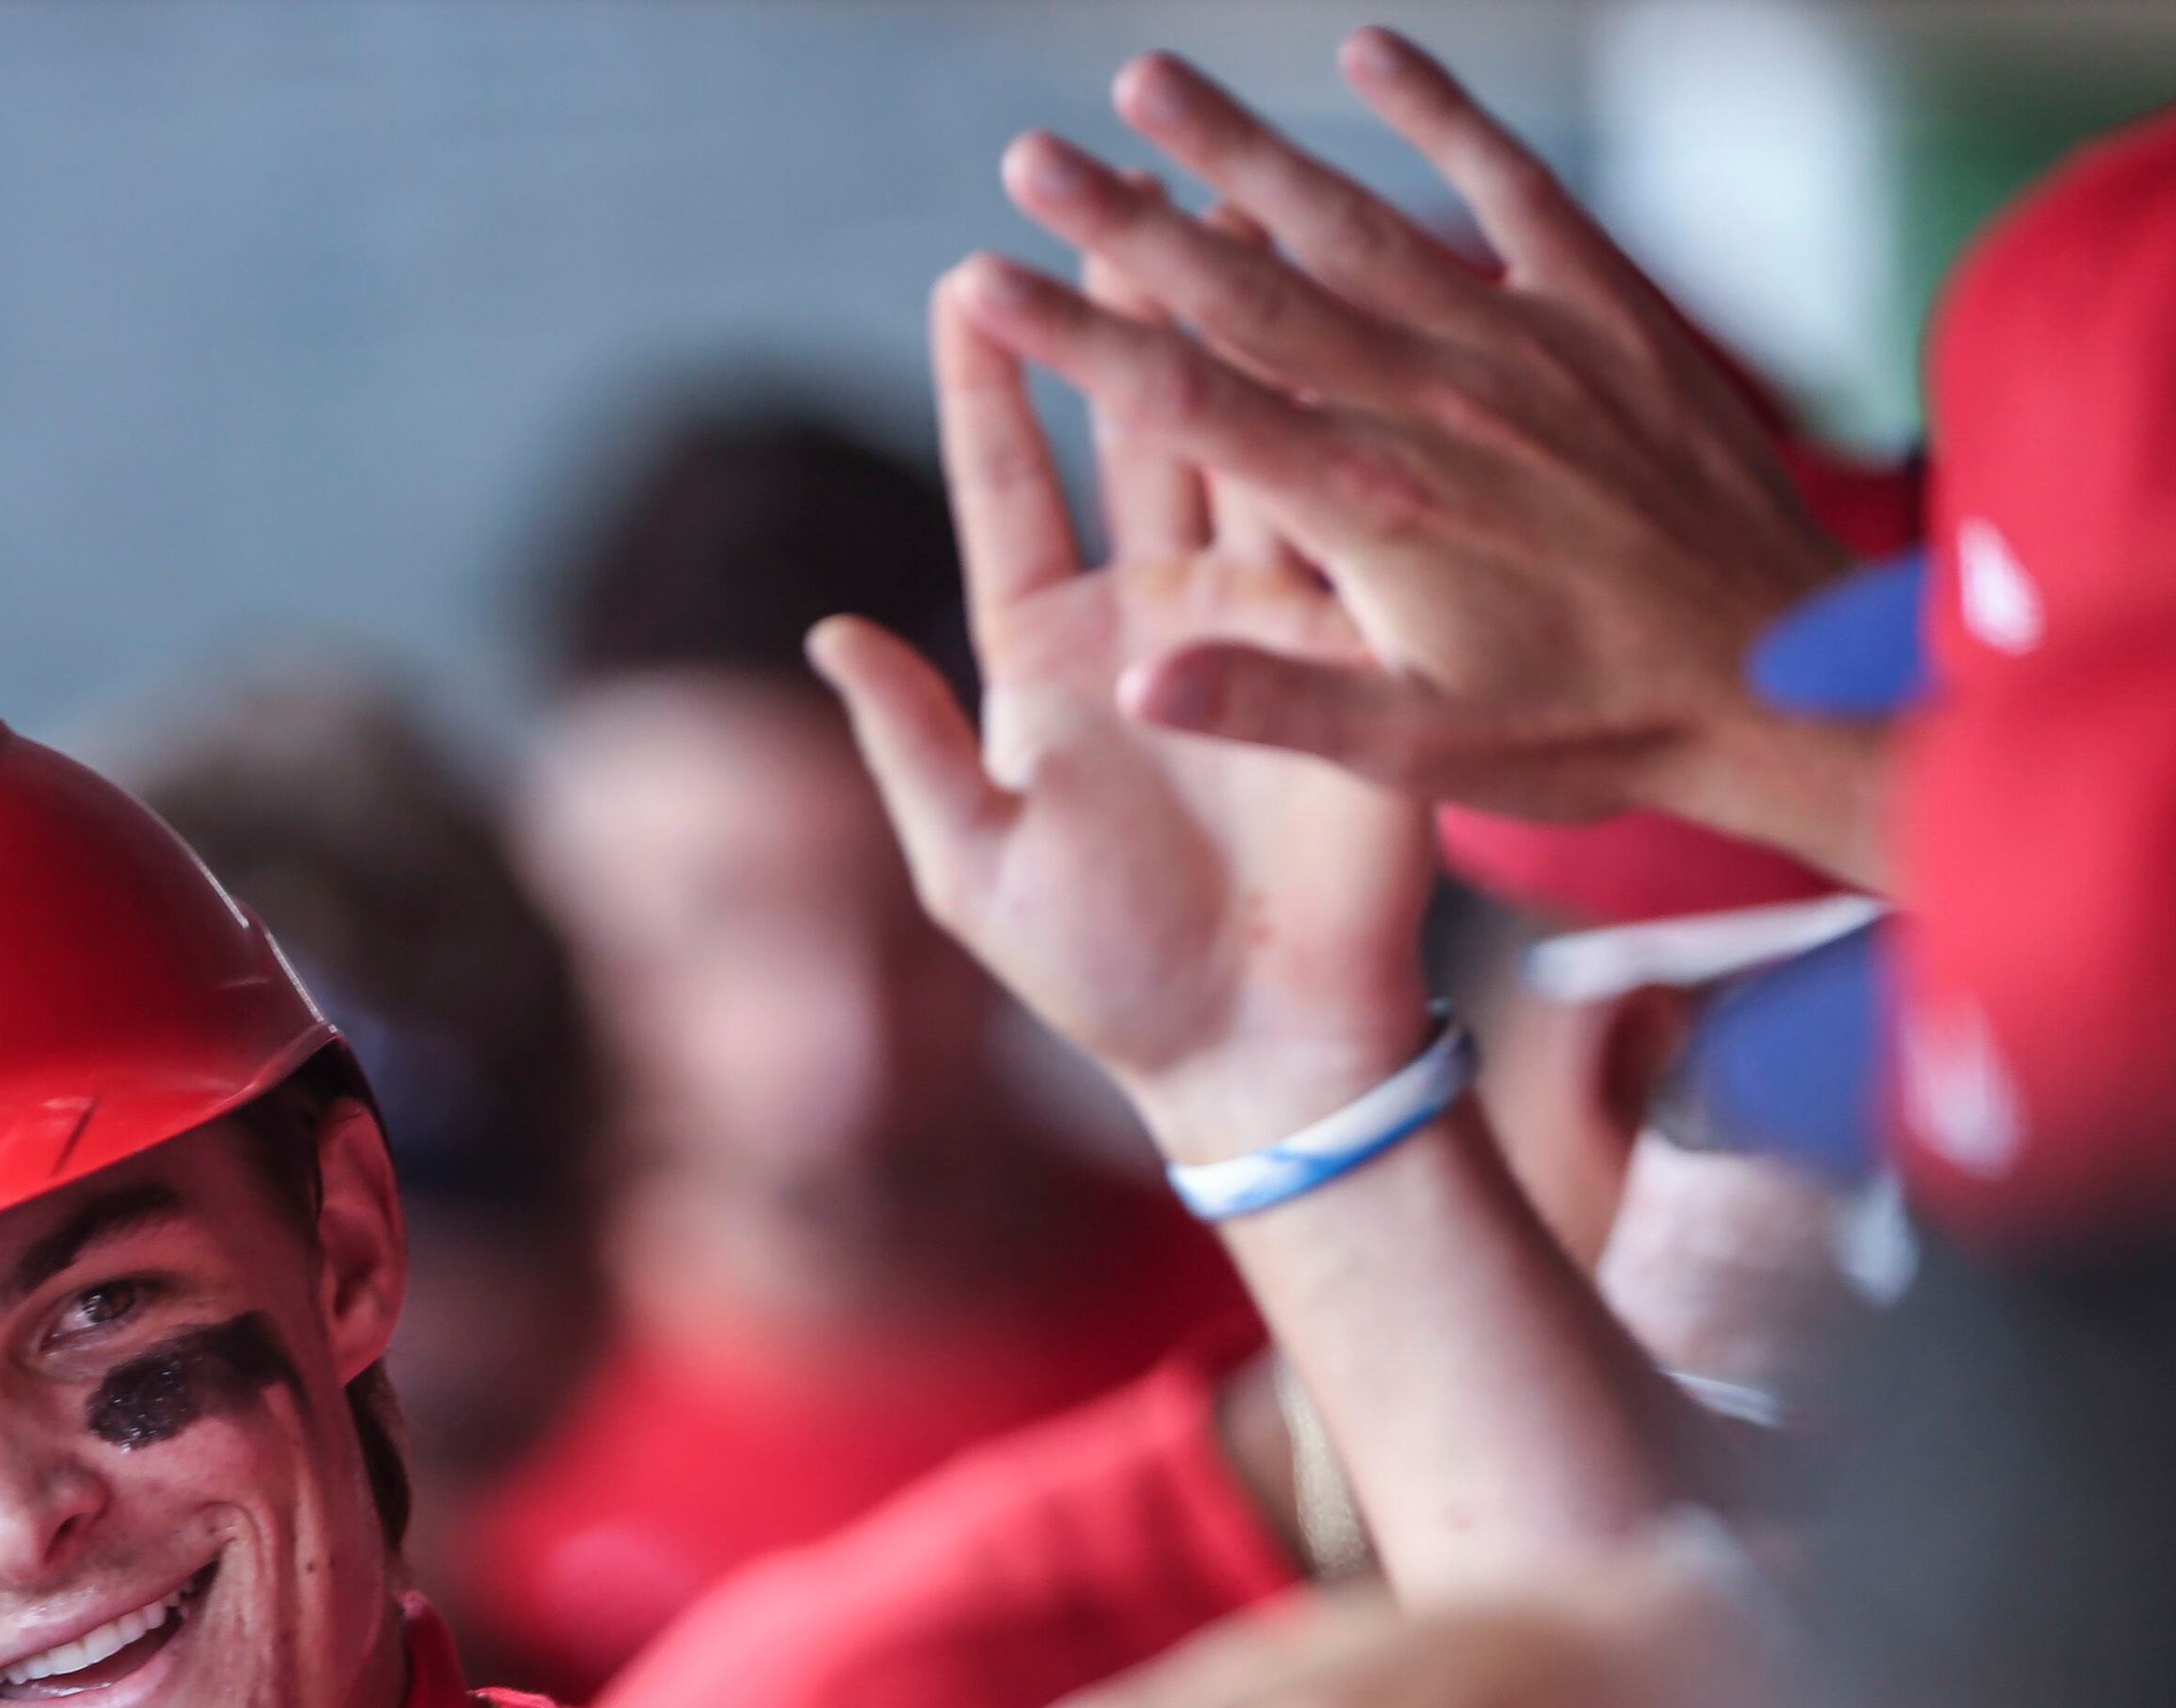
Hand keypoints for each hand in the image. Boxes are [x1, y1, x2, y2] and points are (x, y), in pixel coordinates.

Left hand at [814, 257, 1440, 1163]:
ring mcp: (1255, 611)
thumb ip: (906, 743)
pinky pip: (1337, 513)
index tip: (961, 285)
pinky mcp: (1348, 642)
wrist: (1253, 1051)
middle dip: (1113, 308)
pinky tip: (1327, 324)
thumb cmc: (1102, 976)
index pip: (1005, 488)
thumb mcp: (970, 865)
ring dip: (1225, 327)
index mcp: (1045, 649)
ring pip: (1238, 435)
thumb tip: (827, 633)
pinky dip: (1329, 417)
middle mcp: (1149, 606)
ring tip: (1211, 211)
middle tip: (1101, 190)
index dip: (983, 390)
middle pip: (1126, 426)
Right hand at [965, 29, 1884, 885]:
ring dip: (1243, 149)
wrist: (1785, 676)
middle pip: (1248, 290)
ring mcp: (1522, 342)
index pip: (1188, 403)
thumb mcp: (1424, 751)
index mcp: (1372, 510)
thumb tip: (1137, 677)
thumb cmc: (1599, 730)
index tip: (985, 283)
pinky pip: (1511, 188)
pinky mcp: (1606, 312)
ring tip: (1148, 83)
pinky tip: (1371, 52)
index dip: (1075, 341)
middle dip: (1124, 222)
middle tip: (1029, 156)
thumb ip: (1276, 705)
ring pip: (1355, 222)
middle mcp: (1434, 403)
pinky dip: (1441, 115)